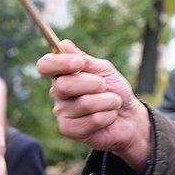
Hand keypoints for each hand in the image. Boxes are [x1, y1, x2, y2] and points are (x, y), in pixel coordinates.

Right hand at [37, 40, 151, 172]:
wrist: (129, 116)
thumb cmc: (115, 90)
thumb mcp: (104, 70)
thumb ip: (85, 60)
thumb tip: (64, 44)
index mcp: (62, 74)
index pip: (45, 65)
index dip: (59, 63)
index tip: (78, 63)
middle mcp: (57, 93)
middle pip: (64, 85)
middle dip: (93, 83)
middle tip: (105, 86)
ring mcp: (61, 113)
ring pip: (85, 103)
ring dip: (108, 101)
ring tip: (113, 103)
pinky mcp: (69, 130)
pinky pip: (93, 120)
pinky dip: (109, 116)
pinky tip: (109, 117)